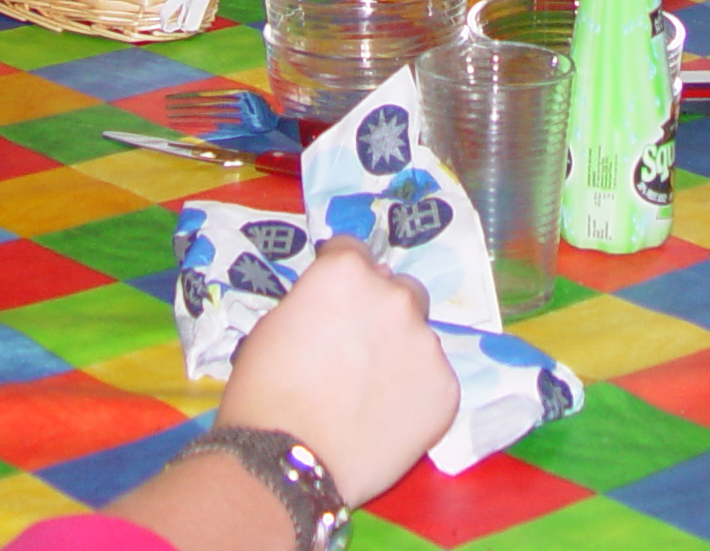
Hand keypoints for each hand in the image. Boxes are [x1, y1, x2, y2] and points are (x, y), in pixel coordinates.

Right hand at [216, 238, 457, 503]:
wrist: (287, 459)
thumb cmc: (263, 391)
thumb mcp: (275, 325)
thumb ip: (316, 304)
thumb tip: (338, 307)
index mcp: (347, 272)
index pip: (354, 251)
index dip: (341, 276)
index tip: (335, 300)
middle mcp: (395, 297)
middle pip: (400, 291)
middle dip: (382, 312)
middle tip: (358, 352)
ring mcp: (426, 343)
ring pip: (419, 338)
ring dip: (401, 354)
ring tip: (370, 395)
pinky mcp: (445, 388)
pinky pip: (433, 381)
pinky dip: (415, 394)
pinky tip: (385, 420)